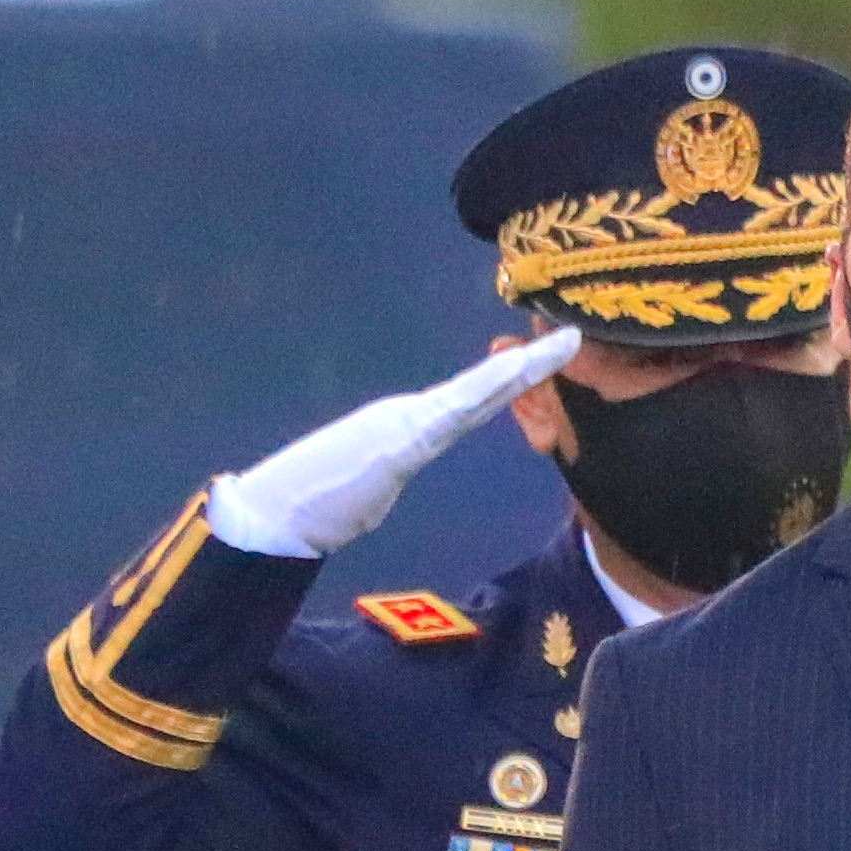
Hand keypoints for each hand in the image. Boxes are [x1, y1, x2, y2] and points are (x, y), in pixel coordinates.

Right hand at [205, 331, 588, 562]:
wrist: (276, 512)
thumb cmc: (315, 504)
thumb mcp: (369, 492)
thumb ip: (388, 472)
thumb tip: (395, 470)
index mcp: (411, 430)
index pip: (475, 404)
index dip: (515, 381)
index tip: (550, 360)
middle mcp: (414, 418)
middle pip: (486, 392)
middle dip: (532, 366)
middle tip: (574, 337)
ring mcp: (407, 425)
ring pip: (477, 395)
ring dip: (520, 373)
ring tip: (561, 349)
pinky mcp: (399, 440)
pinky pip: (452, 414)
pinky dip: (485, 393)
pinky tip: (514, 377)